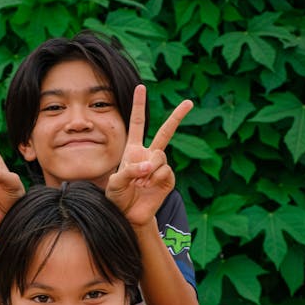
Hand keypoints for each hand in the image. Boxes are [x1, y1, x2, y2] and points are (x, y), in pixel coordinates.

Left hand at [106, 86, 192, 227]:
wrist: (129, 216)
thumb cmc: (118, 198)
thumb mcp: (115, 183)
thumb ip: (129, 170)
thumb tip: (150, 166)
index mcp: (133, 150)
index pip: (137, 124)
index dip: (138, 106)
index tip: (141, 87)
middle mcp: (149, 155)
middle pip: (165, 132)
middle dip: (177, 116)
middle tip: (189, 102)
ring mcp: (160, 167)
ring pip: (160, 156)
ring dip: (149, 168)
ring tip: (141, 182)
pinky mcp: (168, 180)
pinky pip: (165, 171)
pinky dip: (155, 178)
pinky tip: (148, 187)